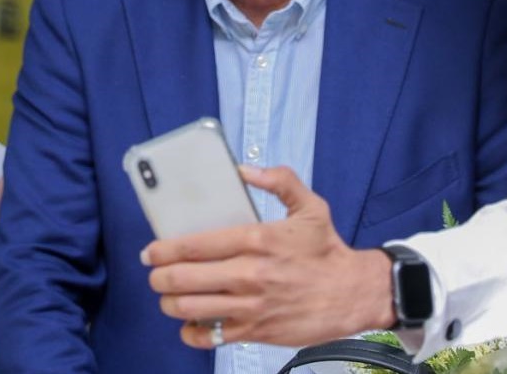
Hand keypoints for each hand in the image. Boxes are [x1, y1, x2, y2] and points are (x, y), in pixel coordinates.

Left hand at [144, 165, 394, 348]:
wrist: (354, 293)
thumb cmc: (328, 250)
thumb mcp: (311, 206)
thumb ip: (280, 181)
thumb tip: (245, 169)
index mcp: (257, 240)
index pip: (195, 244)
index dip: (164, 250)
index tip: (152, 252)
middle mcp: (249, 274)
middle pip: (184, 279)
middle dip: (160, 278)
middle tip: (155, 274)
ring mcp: (251, 305)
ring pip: (191, 308)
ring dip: (170, 303)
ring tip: (168, 297)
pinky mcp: (256, 330)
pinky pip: (211, 336)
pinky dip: (193, 332)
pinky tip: (191, 323)